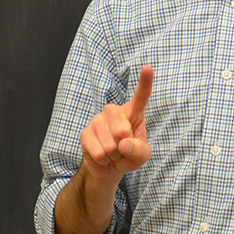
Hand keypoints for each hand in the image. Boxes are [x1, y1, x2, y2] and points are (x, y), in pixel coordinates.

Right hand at [80, 65, 153, 181]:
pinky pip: (98, 152)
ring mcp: (97, 120)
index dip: (145, 82)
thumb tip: (124, 144)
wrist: (109, 166)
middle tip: (123, 148)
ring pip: (110, 145)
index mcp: (133, 112)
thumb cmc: (129, 155)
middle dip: (125, 146)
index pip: (140, 96)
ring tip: (113, 152)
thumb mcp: (142, 155)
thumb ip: (140, 150)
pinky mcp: (85, 132)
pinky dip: (103, 159)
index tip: (148, 67)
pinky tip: (102, 155)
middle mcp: (114, 111)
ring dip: (114, 155)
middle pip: (122, 130)